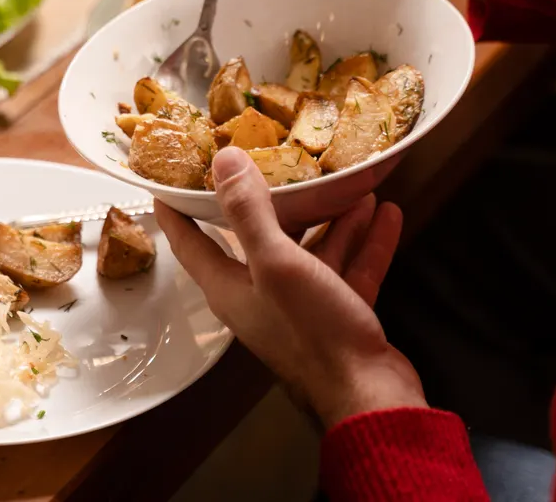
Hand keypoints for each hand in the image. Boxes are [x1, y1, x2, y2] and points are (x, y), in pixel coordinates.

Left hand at [157, 147, 426, 427]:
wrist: (369, 394)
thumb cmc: (313, 332)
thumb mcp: (275, 262)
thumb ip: (248, 212)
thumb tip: (223, 162)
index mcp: (230, 286)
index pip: (190, 241)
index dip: (177, 210)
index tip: (168, 179)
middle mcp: (260, 294)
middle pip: (258, 238)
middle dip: (272, 200)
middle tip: (277, 160)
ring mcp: (300, 306)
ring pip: (311, 251)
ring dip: (332, 218)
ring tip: (350, 183)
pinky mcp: (336, 314)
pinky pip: (347, 269)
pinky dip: (365, 243)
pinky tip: (386, 214)